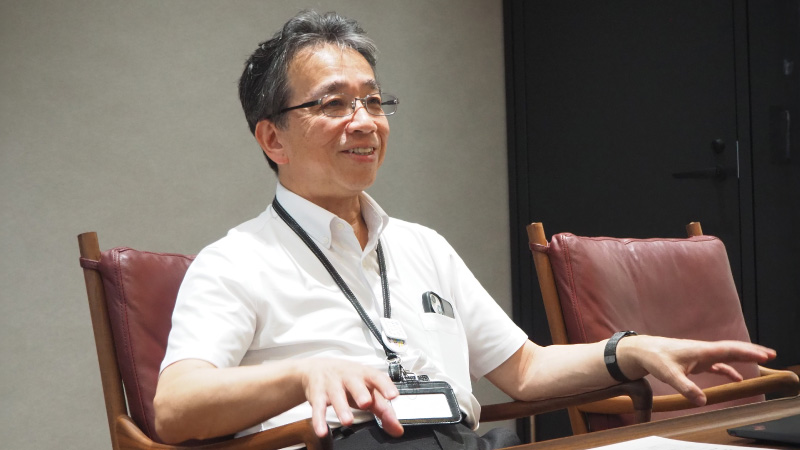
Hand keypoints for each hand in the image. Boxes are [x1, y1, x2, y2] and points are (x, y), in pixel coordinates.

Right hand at [298, 358, 401, 437]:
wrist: (317, 369)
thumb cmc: (348, 381)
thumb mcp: (367, 391)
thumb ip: (383, 410)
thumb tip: (397, 429)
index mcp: (364, 375)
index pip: (377, 377)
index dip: (385, 386)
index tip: (393, 395)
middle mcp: (348, 377)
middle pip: (355, 383)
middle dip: (360, 392)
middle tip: (366, 403)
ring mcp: (332, 385)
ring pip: (336, 395)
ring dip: (342, 408)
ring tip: (348, 421)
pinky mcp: (317, 395)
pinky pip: (318, 407)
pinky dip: (319, 419)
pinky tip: (322, 430)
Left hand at [618, 336, 775, 405]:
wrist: (641, 351)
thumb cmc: (655, 359)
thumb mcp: (669, 375)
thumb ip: (686, 388)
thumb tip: (703, 401)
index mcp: (701, 351)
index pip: (729, 350)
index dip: (747, 352)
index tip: (764, 356)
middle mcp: (703, 350)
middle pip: (732, 349)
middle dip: (751, 351)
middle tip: (771, 355)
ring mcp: (700, 355)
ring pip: (726, 355)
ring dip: (743, 358)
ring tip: (761, 361)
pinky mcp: (695, 361)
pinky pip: (717, 364)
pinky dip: (728, 369)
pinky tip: (736, 378)